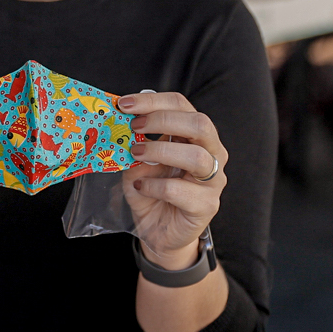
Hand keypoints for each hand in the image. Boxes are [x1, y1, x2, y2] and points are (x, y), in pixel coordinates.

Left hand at [116, 91, 226, 269]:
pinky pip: (180, 190)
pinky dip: (154, 186)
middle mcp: (212, 153)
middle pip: (200, 124)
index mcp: (194, 135)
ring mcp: (213, 181)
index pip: (182, 105)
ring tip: (135, 154)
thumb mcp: (137, 161)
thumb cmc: (150, 191)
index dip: (154, 101)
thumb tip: (119, 121)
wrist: (158, 231)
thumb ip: (134, 141)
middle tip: (134, 126)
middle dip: (163, 120)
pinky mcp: (206, 206)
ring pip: (196, 157)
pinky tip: (140, 186)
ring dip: (160, 151)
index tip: (125, 104)